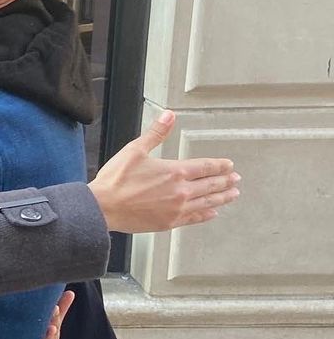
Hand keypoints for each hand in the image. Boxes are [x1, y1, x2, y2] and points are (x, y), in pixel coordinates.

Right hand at [89, 110, 239, 232]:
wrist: (103, 208)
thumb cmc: (115, 180)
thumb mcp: (134, 150)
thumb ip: (156, 133)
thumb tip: (169, 115)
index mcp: (175, 171)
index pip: (205, 167)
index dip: (220, 166)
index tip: (230, 165)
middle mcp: (181, 191)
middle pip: (211, 185)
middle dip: (226, 181)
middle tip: (236, 179)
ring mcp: (177, 209)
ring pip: (207, 202)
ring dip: (222, 197)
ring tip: (232, 195)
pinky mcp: (169, 223)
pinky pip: (194, 218)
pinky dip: (206, 215)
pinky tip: (212, 213)